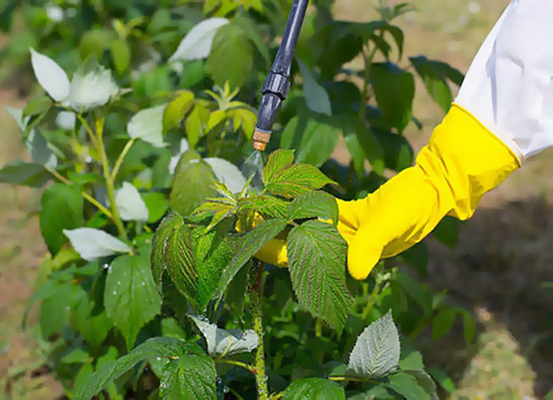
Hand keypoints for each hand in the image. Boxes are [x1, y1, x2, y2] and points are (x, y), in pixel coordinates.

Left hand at [254, 104, 519, 278]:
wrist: (432, 186)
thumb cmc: (413, 209)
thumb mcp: (390, 227)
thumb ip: (370, 248)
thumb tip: (355, 273)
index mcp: (349, 256)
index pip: (303, 260)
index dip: (275, 253)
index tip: (249, 244)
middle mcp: (343, 248)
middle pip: (297, 245)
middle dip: (270, 235)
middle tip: (242, 222)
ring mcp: (346, 232)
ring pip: (305, 228)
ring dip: (282, 219)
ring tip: (256, 209)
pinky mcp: (350, 214)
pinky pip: (320, 211)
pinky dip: (303, 204)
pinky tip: (284, 196)